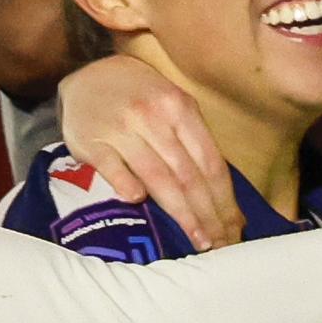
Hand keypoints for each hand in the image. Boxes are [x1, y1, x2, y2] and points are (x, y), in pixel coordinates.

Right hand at [60, 57, 241, 250]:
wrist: (87, 76)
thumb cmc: (139, 98)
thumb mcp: (172, 107)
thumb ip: (195, 146)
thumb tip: (225, 201)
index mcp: (180, 107)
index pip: (210, 163)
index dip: (225, 201)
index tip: (234, 230)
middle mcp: (153, 116)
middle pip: (188, 176)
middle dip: (208, 215)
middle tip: (221, 245)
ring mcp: (121, 129)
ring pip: (158, 179)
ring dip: (181, 214)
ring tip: (198, 240)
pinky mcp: (91, 142)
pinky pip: (114, 172)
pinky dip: (129, 189)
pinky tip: (140, 205)